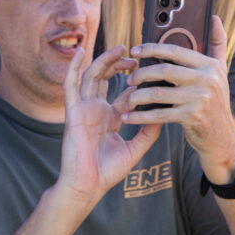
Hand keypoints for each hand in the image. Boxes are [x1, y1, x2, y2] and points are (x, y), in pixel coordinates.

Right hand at [58, 45, 161, 202]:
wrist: (88, 186)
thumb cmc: (107, 172)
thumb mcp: (135, 148)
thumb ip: (149, 131)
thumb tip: (164, 112)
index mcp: (109, 118)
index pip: (124, 93)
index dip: (136, 83)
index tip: (152, 71)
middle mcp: (96, 110)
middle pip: (106, 79)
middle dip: (120, 65)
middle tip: (136, 56)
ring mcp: (83, 109)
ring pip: (91, 76)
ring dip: (104, 60)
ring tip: (120, 48)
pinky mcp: (73, 112)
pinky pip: (70, 85)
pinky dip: (73, 68)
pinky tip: (80, 52)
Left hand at [123, 16, 234, 183]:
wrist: (222, 138)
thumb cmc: (215, 103)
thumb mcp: (220, 73)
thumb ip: (217, 45)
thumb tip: (215, 18)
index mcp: (210, 66)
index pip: (176, 51)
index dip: (152, 48)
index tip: (135, 50)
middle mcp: (207, 80)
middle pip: (165, 70)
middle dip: (142, 73)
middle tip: (129, 78)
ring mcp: (200, 99)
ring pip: (159, 93)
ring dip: (139, 95)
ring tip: (128, 97)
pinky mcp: (192, 117)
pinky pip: (159, 115)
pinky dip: (141, 116)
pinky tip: (129, 117)